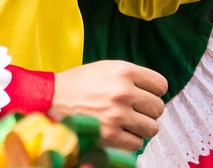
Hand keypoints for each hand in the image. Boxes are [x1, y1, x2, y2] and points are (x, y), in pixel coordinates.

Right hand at [51, 61, 166, 150]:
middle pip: (158, 108)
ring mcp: (117, 115)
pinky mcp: (110, 135)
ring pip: (152, 128)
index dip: (153, 91)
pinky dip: (129, 140)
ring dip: (140, 127)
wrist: (51, 99)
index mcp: (123, 71)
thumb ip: (131, 76)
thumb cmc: (77, 84)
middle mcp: (123, 91)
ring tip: (125, 121)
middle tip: (133, 109)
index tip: (145, 94)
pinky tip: (117, 130)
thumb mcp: (105, 68)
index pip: (161, 85)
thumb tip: (155, 91)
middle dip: (147, 110)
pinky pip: (137, 143)